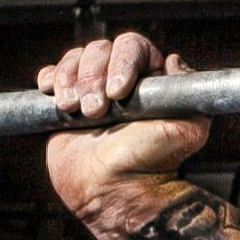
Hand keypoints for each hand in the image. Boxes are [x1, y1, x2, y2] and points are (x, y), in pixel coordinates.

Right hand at [37, 31, 208, 203]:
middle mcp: (119, 81)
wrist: (114, 192)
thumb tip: (173, 60)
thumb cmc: (151, 165)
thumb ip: (188, 92)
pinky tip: (59, 101)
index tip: (118, 91)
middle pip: (99, 49)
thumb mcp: (186, 130)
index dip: (122, 62)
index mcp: (149, 80)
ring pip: (74, 59)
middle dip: (93, 78)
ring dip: (71, 81)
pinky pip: (52, 75)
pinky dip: (51, 79)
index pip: (133, 47)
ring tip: (77, 113)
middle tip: (96, 112)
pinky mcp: (65, 104)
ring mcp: (91, 91)